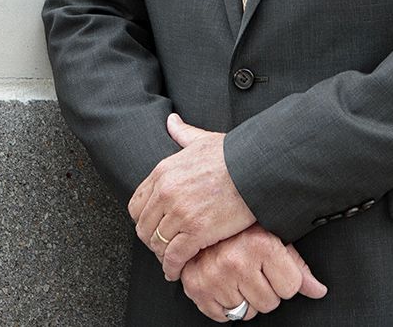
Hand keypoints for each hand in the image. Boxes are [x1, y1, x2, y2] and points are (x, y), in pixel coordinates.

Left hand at [128, 114, 254, 279]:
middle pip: (144, 227)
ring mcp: (179, 212)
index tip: (153, 226)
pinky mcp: (195, 231)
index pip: (136, 205)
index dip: (143, 219)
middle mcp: (166, 192)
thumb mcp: (202, 139)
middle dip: (152, 239)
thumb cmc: (233, 154)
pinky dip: (173, 267)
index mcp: (164, 171)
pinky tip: (177, 270)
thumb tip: (171, 121)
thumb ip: (182, 133)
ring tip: (171, 260)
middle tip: (162, 246)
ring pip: (158, 244)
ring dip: (163, 255)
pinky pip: (175, 257)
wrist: (256, 168)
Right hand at [180, 224, 327, 321]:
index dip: (284, 279)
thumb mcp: (275, 238)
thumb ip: (298, 266)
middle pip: (270, 303)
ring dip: (244, 298)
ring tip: (237, 273)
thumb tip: (319, 290)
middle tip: (253, 269)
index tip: (273, 266)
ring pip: (247, 313)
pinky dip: (225, 305)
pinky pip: (223, 317)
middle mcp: (237, 261)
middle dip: (265, 290)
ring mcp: (215, 277)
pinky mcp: (197, 289)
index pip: (291, 288)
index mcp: (261, 244)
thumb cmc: (241, 227)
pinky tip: (224, 282)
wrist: (202, 218)